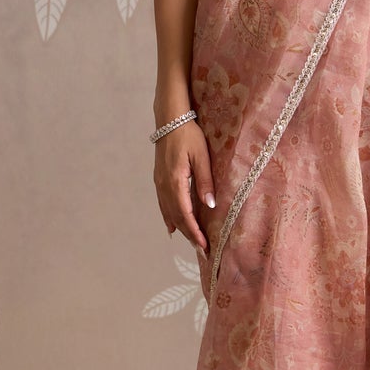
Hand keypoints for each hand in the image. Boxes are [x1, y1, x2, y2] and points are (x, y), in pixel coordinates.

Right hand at [153, 120, 215, 255]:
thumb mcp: (201, 156)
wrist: (169, 120)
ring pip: (168, 212)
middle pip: (176, 217)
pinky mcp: (159, 179)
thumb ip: (205, 181)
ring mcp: (159, 183)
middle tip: (201, 249)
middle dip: (189, 234)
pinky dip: (168, 217)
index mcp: (175, 181)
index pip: (185, 214)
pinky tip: (172, 227)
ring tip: (191, 241)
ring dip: (180, 228)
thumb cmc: (188, 135)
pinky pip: (162, 204)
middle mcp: (164, 185)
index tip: (203, 245)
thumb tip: (210, 205)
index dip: (194, 231)